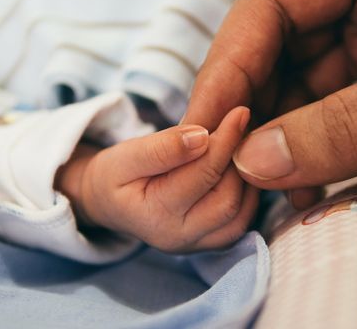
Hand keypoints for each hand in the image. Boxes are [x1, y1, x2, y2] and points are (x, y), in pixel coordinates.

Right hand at [56, 107, 258, 252]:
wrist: (108, 202)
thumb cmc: (115, 175)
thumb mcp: (126, 155)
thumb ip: (162, 148)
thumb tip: (202, 137)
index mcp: (156, 216)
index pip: (203, 174)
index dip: (225, 140)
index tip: (239, 112)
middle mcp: (179, 238)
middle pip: (228, 199)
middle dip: (238, 161)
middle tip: (241, 129)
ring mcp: (197, 245)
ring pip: (241, 213)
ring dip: (246, 177)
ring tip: (239, 147)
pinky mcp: (210, 243)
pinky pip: (242, 221)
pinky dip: (247, 193)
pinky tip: (238, 168)